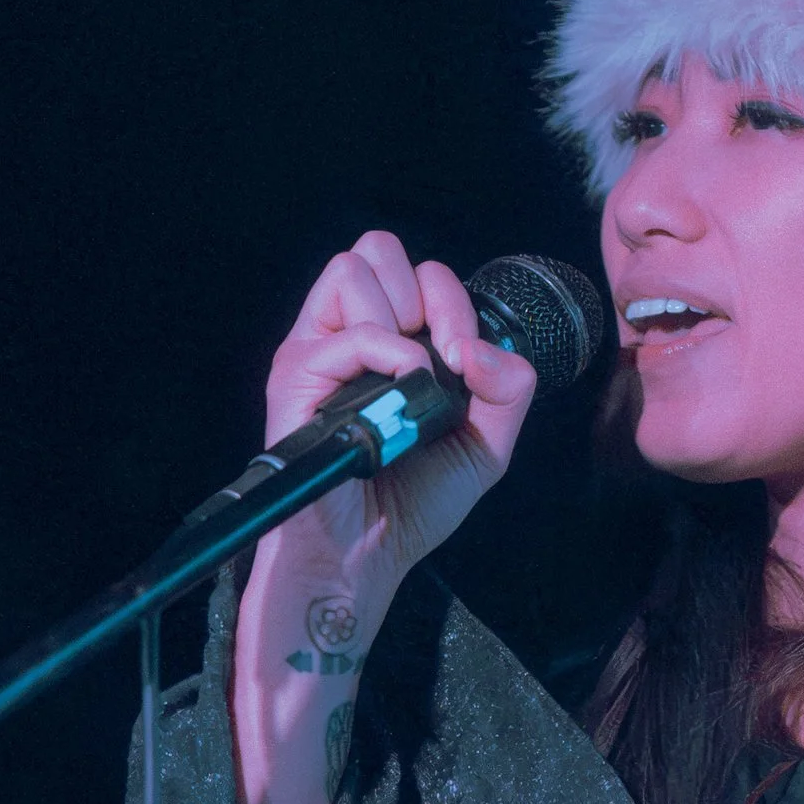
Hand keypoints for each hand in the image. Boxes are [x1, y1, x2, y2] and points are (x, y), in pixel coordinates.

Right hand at [229, 231, 538, 803]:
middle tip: (434, 347)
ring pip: (354, 267)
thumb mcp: (485, 444)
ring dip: (401, 313)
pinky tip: (405, 389)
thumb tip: (479, 345)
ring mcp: (319, 353)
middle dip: (420, 286)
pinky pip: (349, 330)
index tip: (467, 354)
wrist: (367, 557)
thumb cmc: (413, 504)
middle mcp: (349, 339)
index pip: (413, 271)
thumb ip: (507, 388)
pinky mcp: (296, 374)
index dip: (451, 297)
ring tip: (411, 372)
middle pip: (374, 247)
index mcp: (387, 345)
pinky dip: (391, 353)